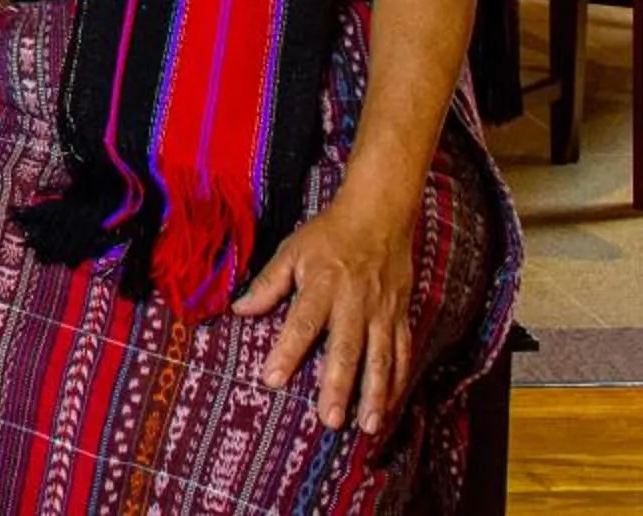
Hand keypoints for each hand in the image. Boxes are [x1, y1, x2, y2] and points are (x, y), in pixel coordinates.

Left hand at [232, 192, 418, 435]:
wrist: (379, 216)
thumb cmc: (328, 234)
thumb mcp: (292, 251)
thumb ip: (268, 283)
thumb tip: (239, 309)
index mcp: (323, 285)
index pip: (302, 323)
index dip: (287, 352)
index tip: (272, 380)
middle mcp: (354, 302)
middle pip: (346, 348)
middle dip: (338, 386)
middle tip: (329, 419)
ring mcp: (382, 312)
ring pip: (381, 358)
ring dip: (374, 394)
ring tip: (366, 426)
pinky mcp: (401, 316)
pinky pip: (403, 354)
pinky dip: (399, 382)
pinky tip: (389, 406)